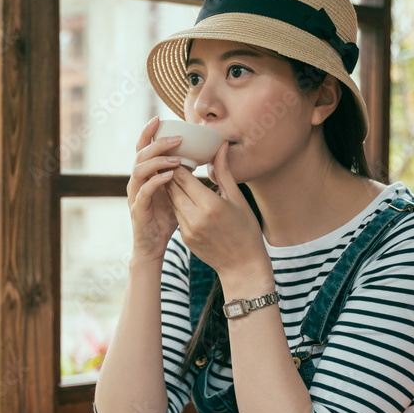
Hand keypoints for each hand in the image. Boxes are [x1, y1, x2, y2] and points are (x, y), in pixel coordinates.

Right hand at [129, 117, 185, 263]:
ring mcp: (135, 195)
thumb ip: (184, 176)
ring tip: (177, 158)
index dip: (148, 132)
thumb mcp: (178, 193)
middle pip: (140, 154)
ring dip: (158, 161)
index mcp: (144, 175)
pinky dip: (156, 181)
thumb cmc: (165, 219)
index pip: (143, 148)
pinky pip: (145, 191)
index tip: (160, 118)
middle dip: (157, 143)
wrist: (153, 246)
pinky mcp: (138, 209)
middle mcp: (136, 181)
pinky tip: (170, 176)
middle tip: (177, 138)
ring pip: (139, 170)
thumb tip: (203, 158)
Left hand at [165, 142, 270, 287]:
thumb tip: (220, 146)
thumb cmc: (246, 229)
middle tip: (168, 158)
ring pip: (171, 200)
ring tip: (170, 173)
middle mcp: (195, 217)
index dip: (177, 163)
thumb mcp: (237, 199)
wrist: (242, 266)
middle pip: (173, 187)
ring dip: (170, 187)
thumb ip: (224, 172)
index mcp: (210, 205)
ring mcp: (188, 229)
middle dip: (169, 172)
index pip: (183, 177)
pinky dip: (176, 203)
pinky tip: (179, 194)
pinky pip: (176, 214)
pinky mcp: (184, 237)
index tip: (176, 152)